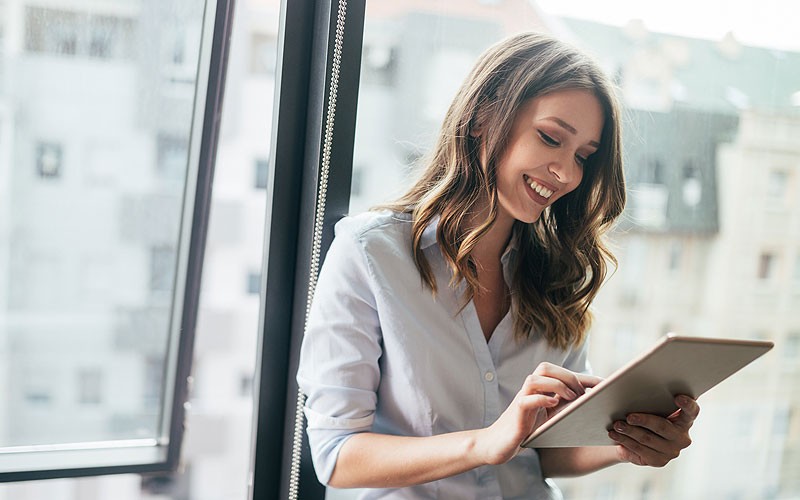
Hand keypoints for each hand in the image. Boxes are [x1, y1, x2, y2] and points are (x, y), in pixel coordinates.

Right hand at [476, 362, 601, 465]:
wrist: (499, 444)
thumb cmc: (526, 430)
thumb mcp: (550, 418)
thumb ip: (565, 408)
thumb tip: (592, 404)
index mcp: (540, 389)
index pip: (562, 374)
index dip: (585, 377)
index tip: (605, 385)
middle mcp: (530, 390)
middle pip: (546, 367)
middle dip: (568, 377)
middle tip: (582, 394)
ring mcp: (522, 399)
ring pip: (535, 378)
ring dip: (556, 385)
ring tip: (570, 398)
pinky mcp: (516, 413)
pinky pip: (527, 399)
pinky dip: (542, 399)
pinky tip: (553, 405)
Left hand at [608, 395, 699, 466]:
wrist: (636, 438)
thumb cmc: (645, 414)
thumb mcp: (650, 405)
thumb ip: (649, 396)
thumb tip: (628, 386)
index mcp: (685, 419)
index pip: (692, 411)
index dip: (687, 404)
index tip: (678, 397)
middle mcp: (682, 437)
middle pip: (662, 426)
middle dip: (644, 420)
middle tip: (629, 416)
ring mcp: (672, 451)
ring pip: (647, 439)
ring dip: (629, 431)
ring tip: (616, 425)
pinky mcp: (658, 461)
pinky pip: (639, 450)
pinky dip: (625, 441)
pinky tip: (614, 435)